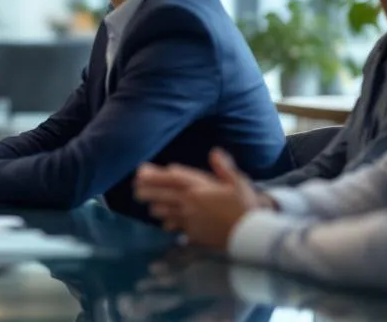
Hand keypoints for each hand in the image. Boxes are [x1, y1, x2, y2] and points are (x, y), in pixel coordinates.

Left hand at [133, 149, 263, 250]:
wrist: (251, 235)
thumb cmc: (246, 206)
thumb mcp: (238, 182)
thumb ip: (224, 167)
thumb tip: (214, 152)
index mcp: (198, 188)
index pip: (171, 179)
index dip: (154, 175)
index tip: (140, 172)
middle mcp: (189, 203)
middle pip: (162, 196)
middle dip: (146, 192)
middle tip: (135, 189)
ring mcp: (189, 220)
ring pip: (165, 213)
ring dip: (156, 208)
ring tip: (149, 206)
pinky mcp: (193, 234)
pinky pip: (176, 228)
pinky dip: (169, 225)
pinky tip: (166, 225)